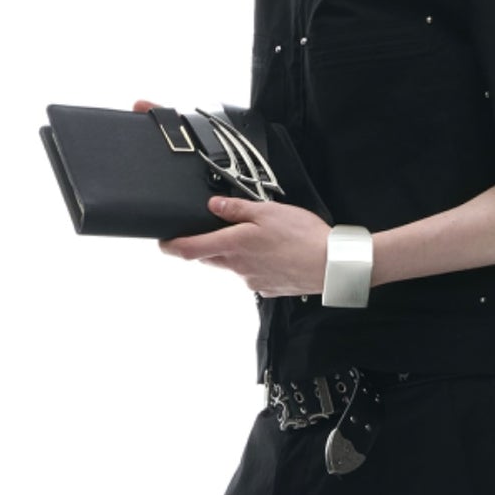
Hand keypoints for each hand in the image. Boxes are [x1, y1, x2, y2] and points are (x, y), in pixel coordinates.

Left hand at [158, 192, 331, 297]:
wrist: (331, 265)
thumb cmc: (303, 236)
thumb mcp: (267, 211)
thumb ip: (237, 208)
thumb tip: (213, 206)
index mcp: (233, 245)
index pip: (190, 250)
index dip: (172, 247)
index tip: (163, 244)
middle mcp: (237, 267)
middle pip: (209, 258)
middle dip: (207, 246)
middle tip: (219, 231)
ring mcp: (251, 280)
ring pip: (232, 266)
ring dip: (237, 254)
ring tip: (263, 240)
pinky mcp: (266, 289)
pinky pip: (252, 275)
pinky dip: (257, 265)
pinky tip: (276, 254)